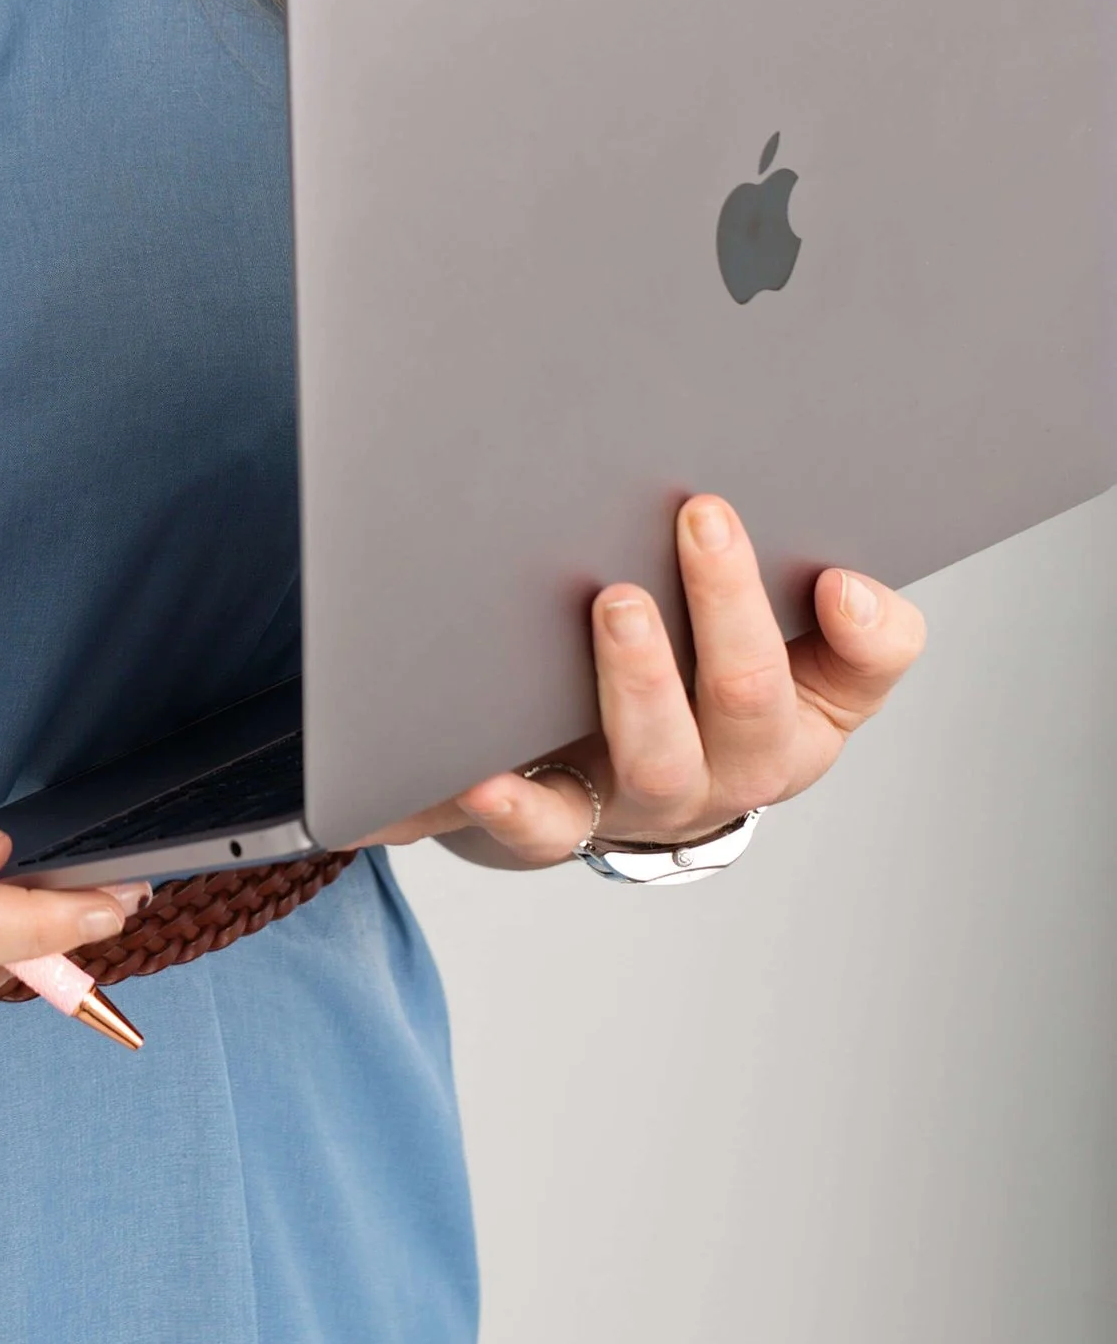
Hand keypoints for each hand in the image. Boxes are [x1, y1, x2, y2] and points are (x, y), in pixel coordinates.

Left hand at [375, 493, 926, 871]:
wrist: (603, 782)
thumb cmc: (693, 675)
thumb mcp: (769, 635)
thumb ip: (798, 580)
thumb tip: (835, 567)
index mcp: (806, 705)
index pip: (864, 669)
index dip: (864, 631)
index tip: (835, 579)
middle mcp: (740, 763)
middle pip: (751, 697)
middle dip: (727, 606)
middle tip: (701, 519)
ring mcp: (654, 798)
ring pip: (658, 757)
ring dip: (641, 678)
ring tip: (616, 603)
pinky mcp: (568, 821)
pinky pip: (545, 825)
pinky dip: (512, 803)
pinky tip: (479, 773)